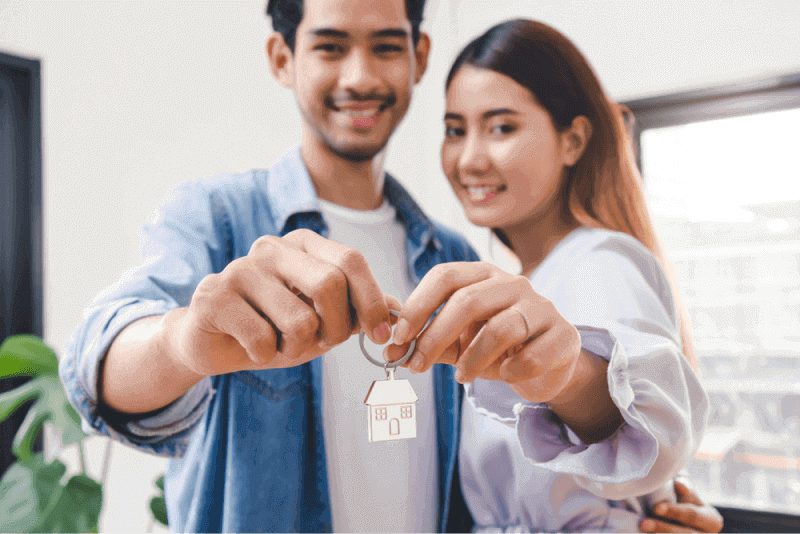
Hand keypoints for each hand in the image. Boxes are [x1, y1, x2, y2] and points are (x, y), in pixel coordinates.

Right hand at [172, 228, 396, 376]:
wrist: (210, 341)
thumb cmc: (272, 327)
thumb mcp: (322, 320)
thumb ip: (357, 311)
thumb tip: (396, 309)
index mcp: (302, 245)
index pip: (351, 260)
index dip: (371, 301)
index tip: (381, 336)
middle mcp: (272, 248)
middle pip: (330, 284)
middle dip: (336, 328)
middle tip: (323, 344)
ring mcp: (240, 268)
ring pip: (299, 319)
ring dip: (298, 348)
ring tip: (280, 343)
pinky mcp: (214, 295)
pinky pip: (262, 338)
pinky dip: (266, 355)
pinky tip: (252, 347)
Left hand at [385, 261, 581, 402]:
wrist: (548, 366)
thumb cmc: (496, 348)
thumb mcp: (459, 341)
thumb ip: (427, 341)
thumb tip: (391, 349)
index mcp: (483, 275)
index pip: (445, 276)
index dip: (418, 305)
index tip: (399, 337)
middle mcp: (514, 283)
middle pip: (468, 301)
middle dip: (436, 336)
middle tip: (416, 364)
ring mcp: (542, 307)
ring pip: (500, 328)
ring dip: (472, 358)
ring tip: (461, 378)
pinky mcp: (564, 335)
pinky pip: (532, 355)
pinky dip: (512, 370)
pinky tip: (504, 375)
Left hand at [639, 479, 723, 532]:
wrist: (685, 519)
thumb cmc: (686, 501)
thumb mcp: (689, 493)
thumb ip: (685, 489)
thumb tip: (679, 483)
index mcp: (712, 520)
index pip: (692, 515)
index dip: (674, 512)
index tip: (656, 508)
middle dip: (663, 528)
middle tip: (643, 523)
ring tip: (642, 528)